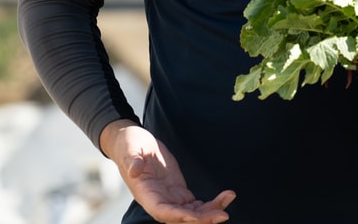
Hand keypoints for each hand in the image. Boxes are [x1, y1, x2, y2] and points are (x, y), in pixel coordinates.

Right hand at [100, 119, 235, 222]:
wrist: (133, 141)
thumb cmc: (129, 145)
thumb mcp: (129, 149)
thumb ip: (132, 160)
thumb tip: (134, 170)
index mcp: (146, 194)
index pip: (162, 212)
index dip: (179, 217)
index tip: (195, 217)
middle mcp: (158, 201)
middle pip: (181, 218)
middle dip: (202, 219)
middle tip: (223, 214)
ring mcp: (170, 198)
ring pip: (191, 213)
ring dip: (210, 211)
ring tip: (229, 198)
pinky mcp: (178, 191)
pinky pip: (195, 204)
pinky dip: (210, 204)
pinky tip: (224, 198)